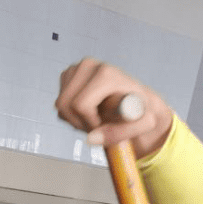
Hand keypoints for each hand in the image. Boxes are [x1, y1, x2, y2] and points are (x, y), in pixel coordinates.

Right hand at [55, 58, 173, 158]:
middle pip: (65, 104)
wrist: (137, 101)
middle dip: (80, 123)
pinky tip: (89, 112)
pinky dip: (71, 114)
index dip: (89, 124)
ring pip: (60, 105)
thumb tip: (90, 138)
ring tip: (96, 119)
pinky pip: (60, 103)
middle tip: (99, 127)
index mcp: (106, 73)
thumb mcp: (142, 125)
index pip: (81, 105)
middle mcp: (89, 65)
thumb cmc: (142, 112)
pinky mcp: (68, 74)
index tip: (104, 128)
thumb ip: (118, 134)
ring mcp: (76, 68)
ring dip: (76, 120)